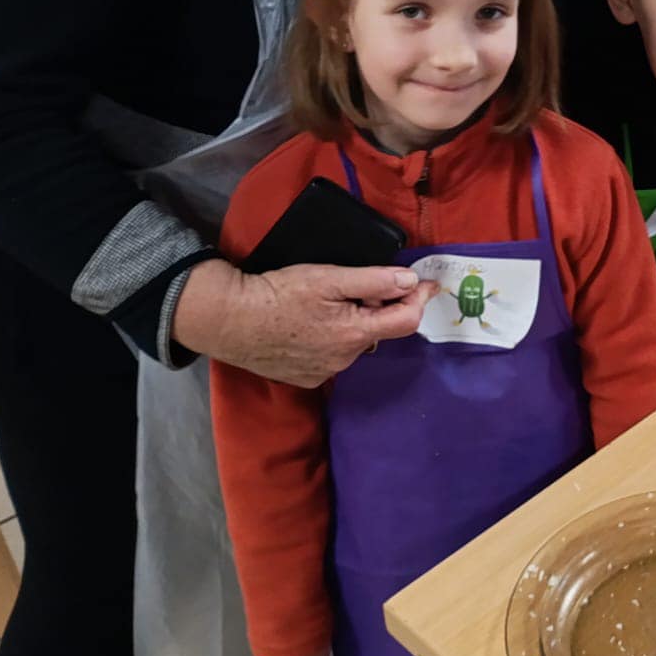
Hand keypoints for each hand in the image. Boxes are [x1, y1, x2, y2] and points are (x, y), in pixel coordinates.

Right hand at [172, 259, 425, 388]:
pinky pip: (333, 355)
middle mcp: (345, 360)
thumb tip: (410, 281)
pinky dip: (332, 338)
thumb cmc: (278, 294)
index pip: (406, 320)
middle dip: (380, 307)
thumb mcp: (327, 278)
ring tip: (328, 302)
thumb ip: (373, 280)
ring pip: (355, 343)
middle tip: (362, 283)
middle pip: (379, 331)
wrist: (230, 320)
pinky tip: (311, 324)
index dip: (419, 298)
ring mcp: (326, 372)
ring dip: (355, 323)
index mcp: (355, 334)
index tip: (425, 282)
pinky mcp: (307, 378)